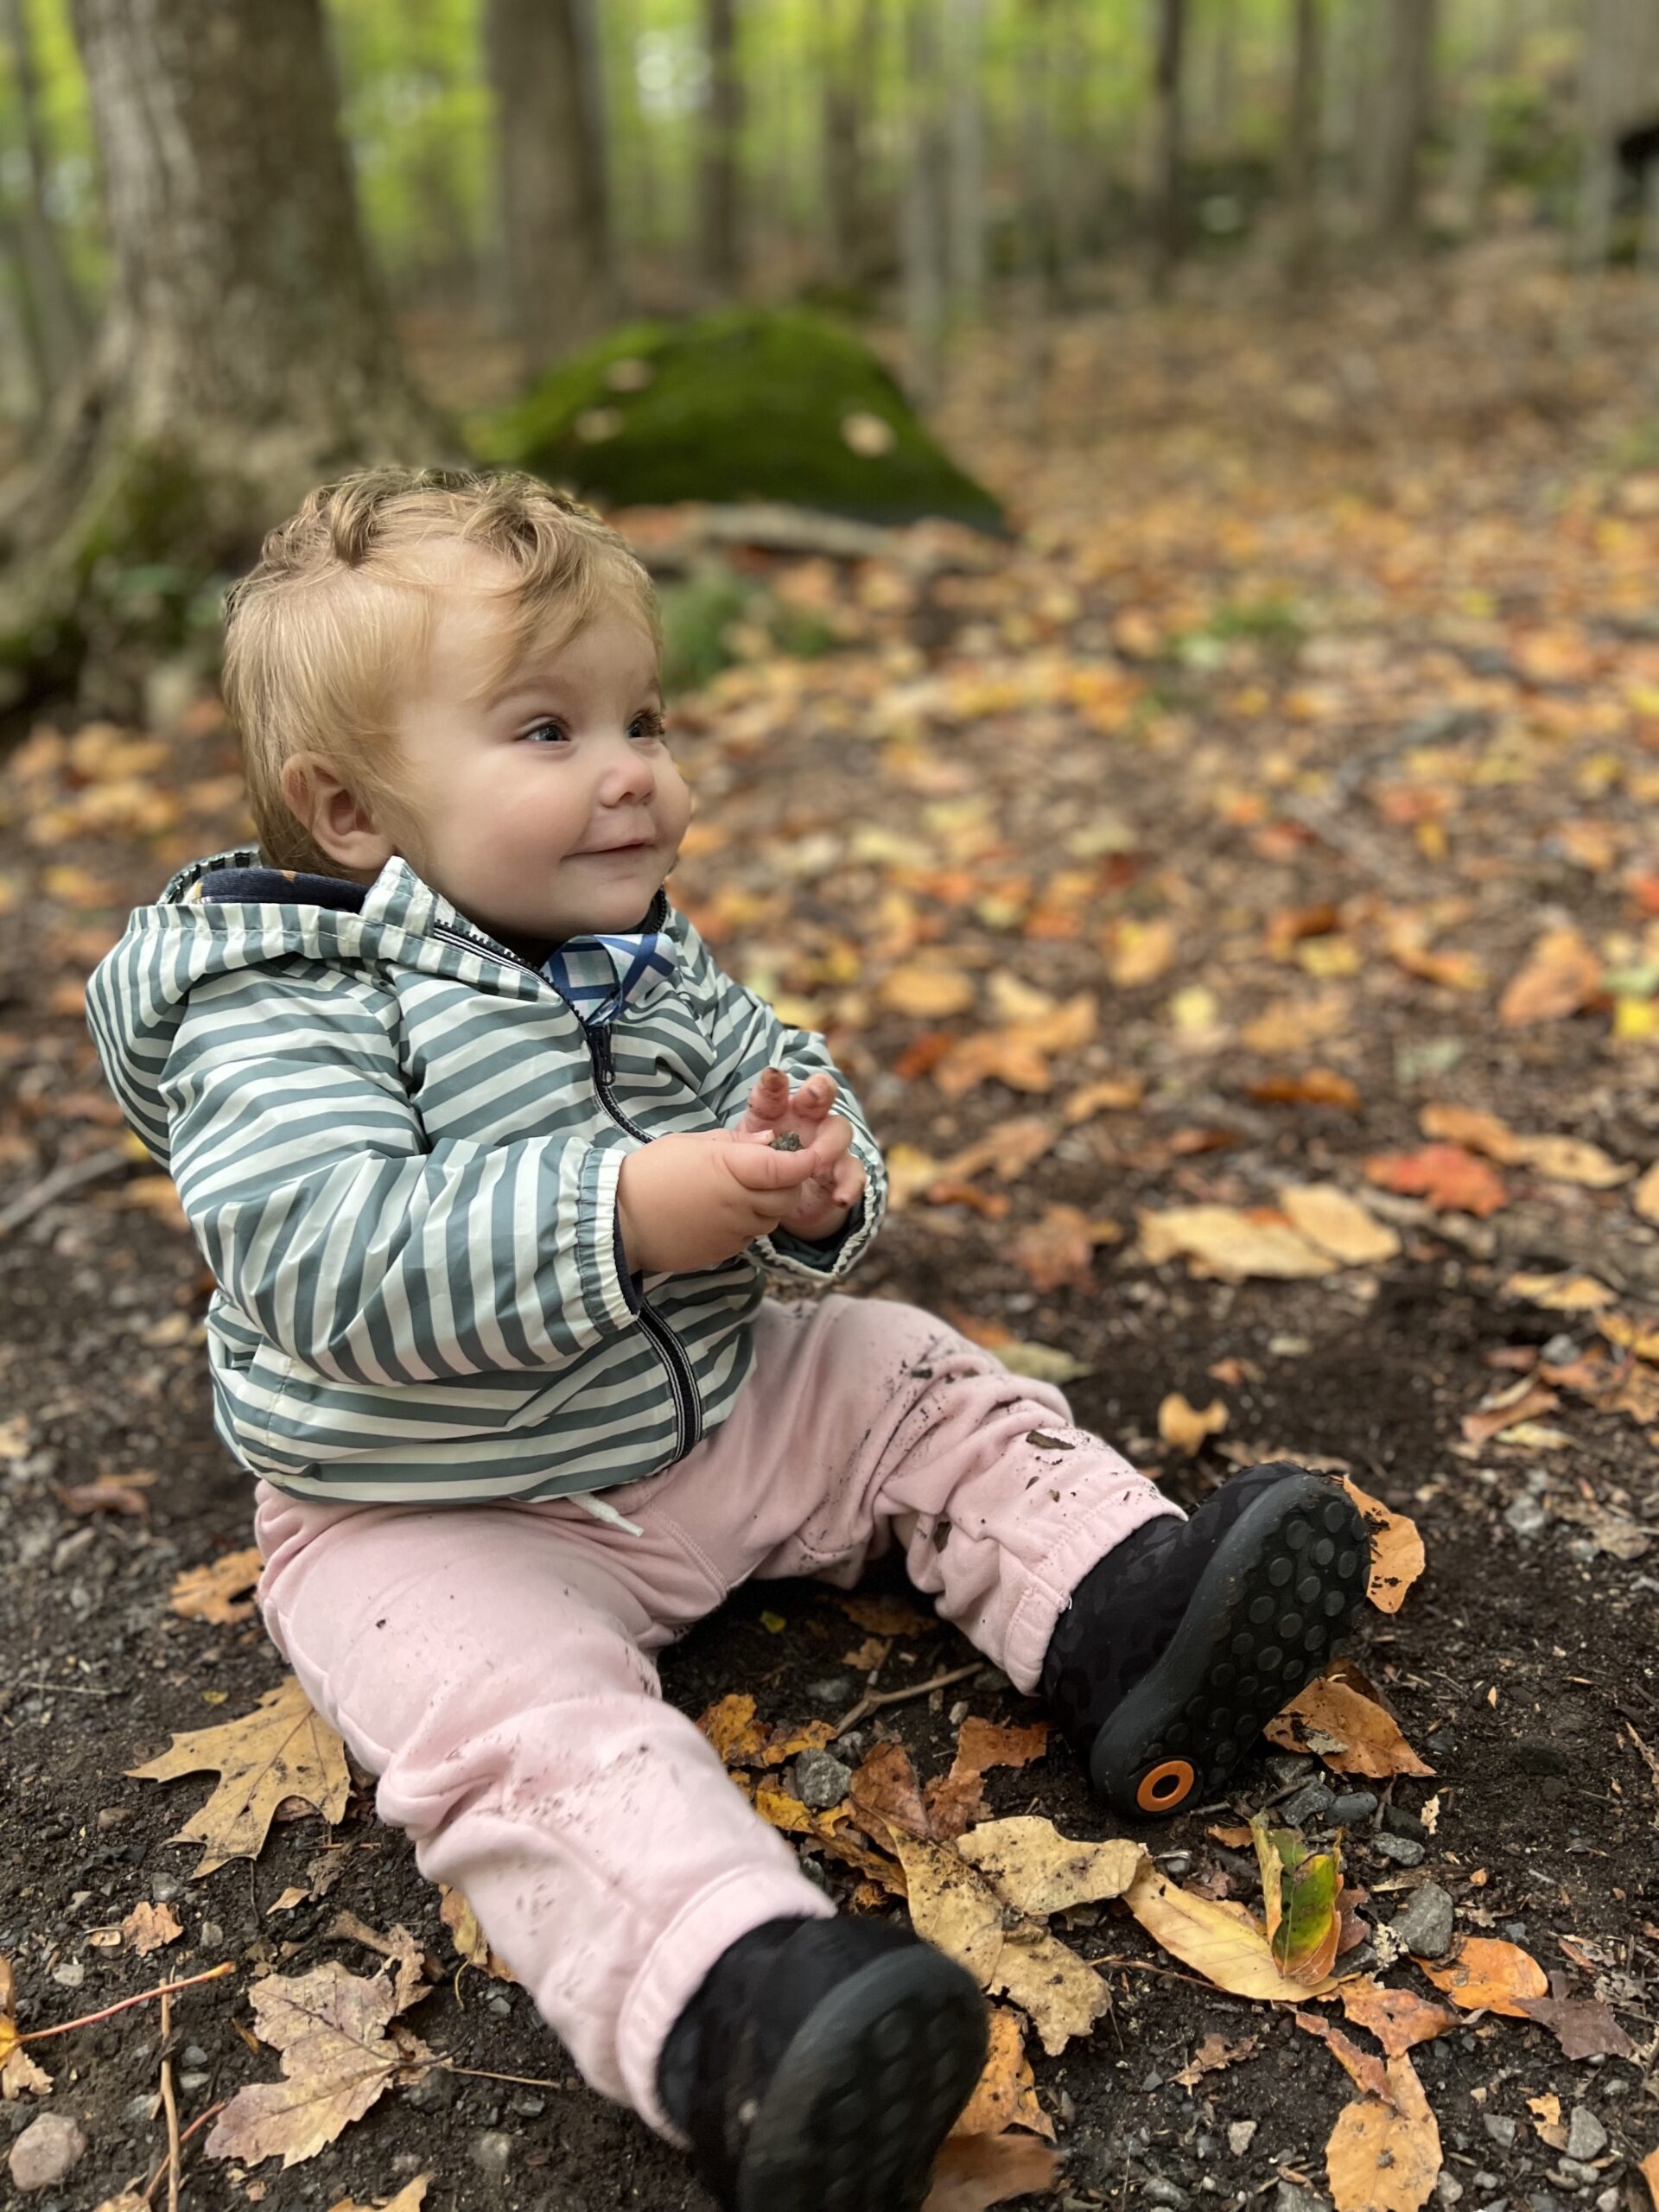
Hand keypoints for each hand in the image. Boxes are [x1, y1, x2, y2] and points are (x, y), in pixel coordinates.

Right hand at [615, 1125, 849, 1275]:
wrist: (620, 1220)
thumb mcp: (691, 1144)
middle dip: (790, 1184)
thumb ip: (736, 1143)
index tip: (810, 1154)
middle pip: (787, 1197)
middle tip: (777, 1171)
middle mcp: (738, 1202)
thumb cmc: (652, 1173)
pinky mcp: (724, 1251)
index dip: (804, 1162)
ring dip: (771, 1205)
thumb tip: (771, 1141)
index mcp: (730, 1168)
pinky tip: (726, 1212)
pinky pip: (751, 1236)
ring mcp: (733, 1230)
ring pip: (772, 1219)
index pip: (785, 1167)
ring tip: (746, 1190)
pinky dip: (750, 1223)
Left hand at [733, 1068, 865, 1243]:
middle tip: (812, 1095)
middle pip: (819, 1095)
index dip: (774, 1082)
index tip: (772, 1076)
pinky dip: (849, 1185)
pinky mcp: (841, 1170)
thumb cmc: (760, 1167)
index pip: (774, 1091)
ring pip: (839, 1131)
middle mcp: (806, 1120)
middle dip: (818, 1089)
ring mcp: (828, 1143)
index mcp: (776, 1112)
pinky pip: (853, 1172)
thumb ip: (745, 1150)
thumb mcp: (746, 1158)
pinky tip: (840, 1198)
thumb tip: (742, 1149)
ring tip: (817, 1164)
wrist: (782, 1200)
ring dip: (830, 1145)